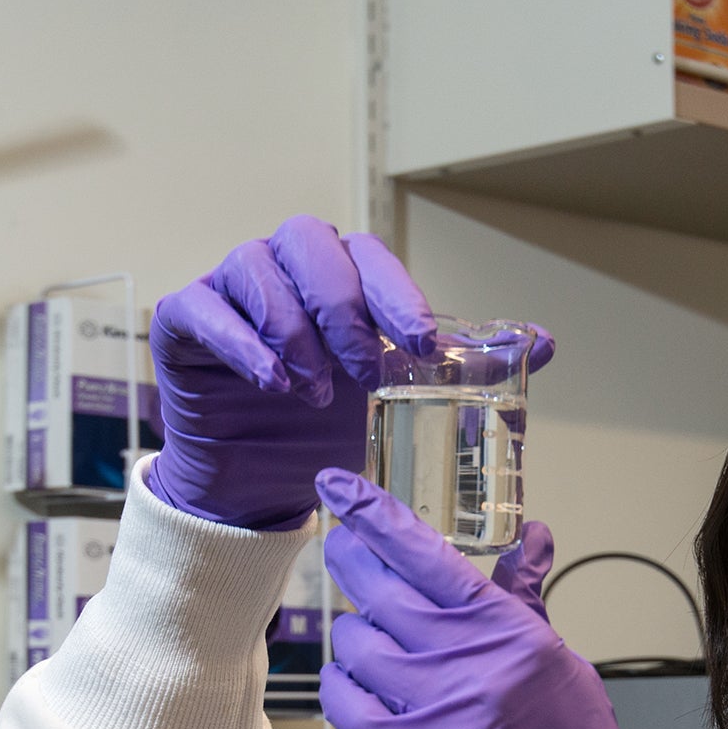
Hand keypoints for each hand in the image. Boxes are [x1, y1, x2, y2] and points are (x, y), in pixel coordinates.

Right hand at [144, 217, 433, 532]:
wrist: (256, 486)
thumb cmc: (323, 432)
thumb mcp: (400, 405)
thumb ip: (464, 369)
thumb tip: (546, 342)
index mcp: (337, 277)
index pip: (369, 256)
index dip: (396, 295)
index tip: (422, 348)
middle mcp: (283, 269)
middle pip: (310, 242)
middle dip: (344, 307)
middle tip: (365, 373)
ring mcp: (228, 289)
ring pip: (258, 269)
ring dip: (295, 331)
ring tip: (315, 393)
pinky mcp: (181, 321)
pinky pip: (204, 308)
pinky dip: (241, 343)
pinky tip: (271, 383)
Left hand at [317, 471, 682, 728]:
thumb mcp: (559, 664)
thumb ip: (524, 602)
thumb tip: (529, 537)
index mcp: (508, 631)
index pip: (427, 554)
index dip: (374, 515)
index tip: (339, 488)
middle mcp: (469, 663)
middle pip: (379, 589)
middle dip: (351, 561)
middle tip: (341, 550)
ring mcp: (435, 711)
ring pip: (357, 642)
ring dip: (356, 637)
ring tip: (375, 646)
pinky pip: (346, 701)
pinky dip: (344, 686)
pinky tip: (359, 686)